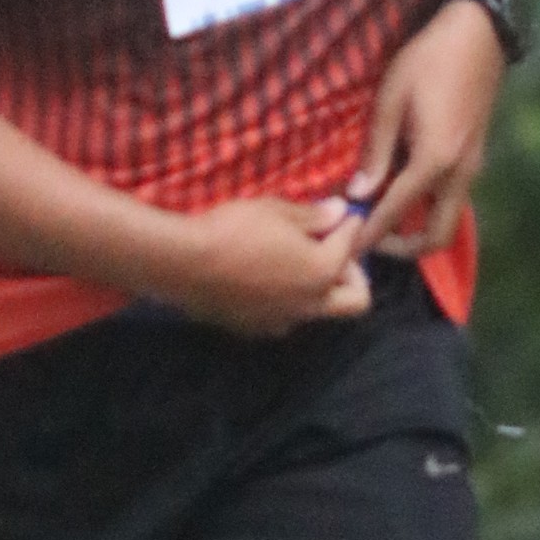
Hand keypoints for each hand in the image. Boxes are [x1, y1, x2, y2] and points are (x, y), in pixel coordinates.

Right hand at [161, 197, 372, 334]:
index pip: (350, 246)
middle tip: (334, 253)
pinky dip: (287, 300)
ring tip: (296, 265)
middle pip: (356, 301)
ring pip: (320, 311)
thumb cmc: (233, 229)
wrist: (183, 264)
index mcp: (322, 271)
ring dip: (319, 290)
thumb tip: (339, 213)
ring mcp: (283, 321)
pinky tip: (265, 280)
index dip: (350, 226)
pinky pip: (285, 317)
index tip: (346, 215)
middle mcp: (310, 303)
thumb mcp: (275, 211)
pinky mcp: (255, 329)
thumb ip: (312, 216)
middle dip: (354, 275)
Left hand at [345, 0, 506, 259]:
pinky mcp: (475, 158)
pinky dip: (429, 208)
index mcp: (435, 161)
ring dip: (417, 228)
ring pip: (448, 220)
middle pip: (437, 237)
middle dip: (403, 248)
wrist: (476, 33)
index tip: (348, 246)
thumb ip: (377, 153)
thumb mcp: (390, 102)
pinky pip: (452, 199)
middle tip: (370, 237)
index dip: (370, 233)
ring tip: (381, 215)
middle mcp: (459, 173)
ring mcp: (472, 167)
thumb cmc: (427, 60)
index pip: (397, 213)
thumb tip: (359, 194)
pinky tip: (402, 190)